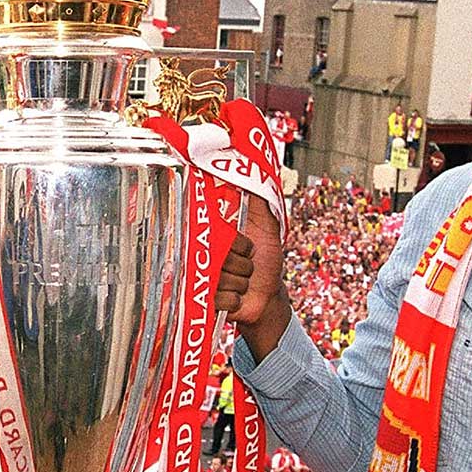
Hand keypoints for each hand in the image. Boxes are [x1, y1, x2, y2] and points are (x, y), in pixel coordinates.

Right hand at [215, 195, 290, 359]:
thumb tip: (257, 170)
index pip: (225, 238)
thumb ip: (260, 200)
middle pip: (224, 260)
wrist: (267, 296)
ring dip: (239, 284)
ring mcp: (205, 279)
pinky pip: (222, 299)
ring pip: (224, 280)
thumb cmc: (267, 261)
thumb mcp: (266, 226)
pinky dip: (234, 300)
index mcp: (218, 238)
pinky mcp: (206, 301)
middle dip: (242, 266)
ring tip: (241, 282)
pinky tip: (236, 297)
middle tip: (246, 266)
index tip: (247, 248)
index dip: (240, 245)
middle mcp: (207, 256)